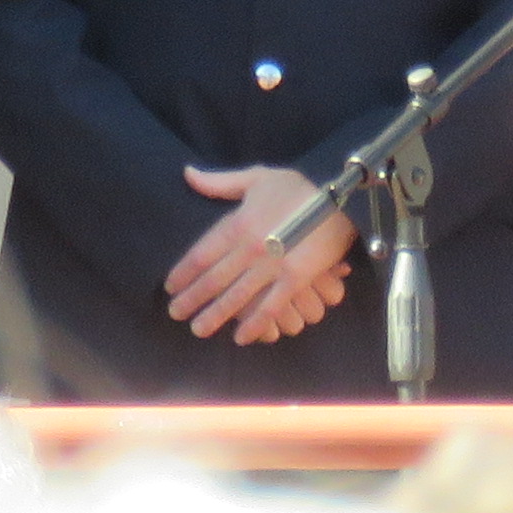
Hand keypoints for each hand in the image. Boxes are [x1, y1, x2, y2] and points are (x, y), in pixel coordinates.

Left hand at [164, 167, 353, 346]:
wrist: (341, 195)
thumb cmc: (298, 186)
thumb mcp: (257, 177)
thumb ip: (220, 182)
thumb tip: (188, 174)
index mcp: (238, 223)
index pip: (201, 253)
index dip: (183, 273)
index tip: (171, 286)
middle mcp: (249, 247)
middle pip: (213, 279)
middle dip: (192, 298)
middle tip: (176, 314)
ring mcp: (272, 265)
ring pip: (236, 297)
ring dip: (215, 316)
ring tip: (198, 330)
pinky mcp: (295, 278)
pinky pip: (270, 307)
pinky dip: (254, 324)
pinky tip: (241, 338)